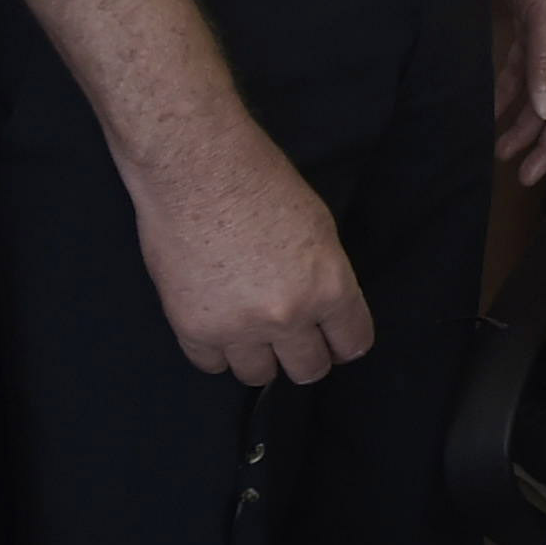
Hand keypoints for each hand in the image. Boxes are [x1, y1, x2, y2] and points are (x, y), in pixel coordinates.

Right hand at [130, 131, 373, 383]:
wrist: (197, 168)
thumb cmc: (260, 181)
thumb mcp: (319, 227)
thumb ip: (325, 277)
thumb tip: (324, 311)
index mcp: (329, 288)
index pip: (352, 344)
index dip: (344, 343)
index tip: (334, 341)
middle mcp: (289, 317)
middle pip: (308, 370)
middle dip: (304, 356)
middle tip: (292, 340)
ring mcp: (239, 328)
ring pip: (258, 376)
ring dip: (259, 358)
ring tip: (251, 334)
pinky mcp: (194, 328)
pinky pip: (212, 365)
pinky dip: (217, 351)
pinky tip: (219, 328)